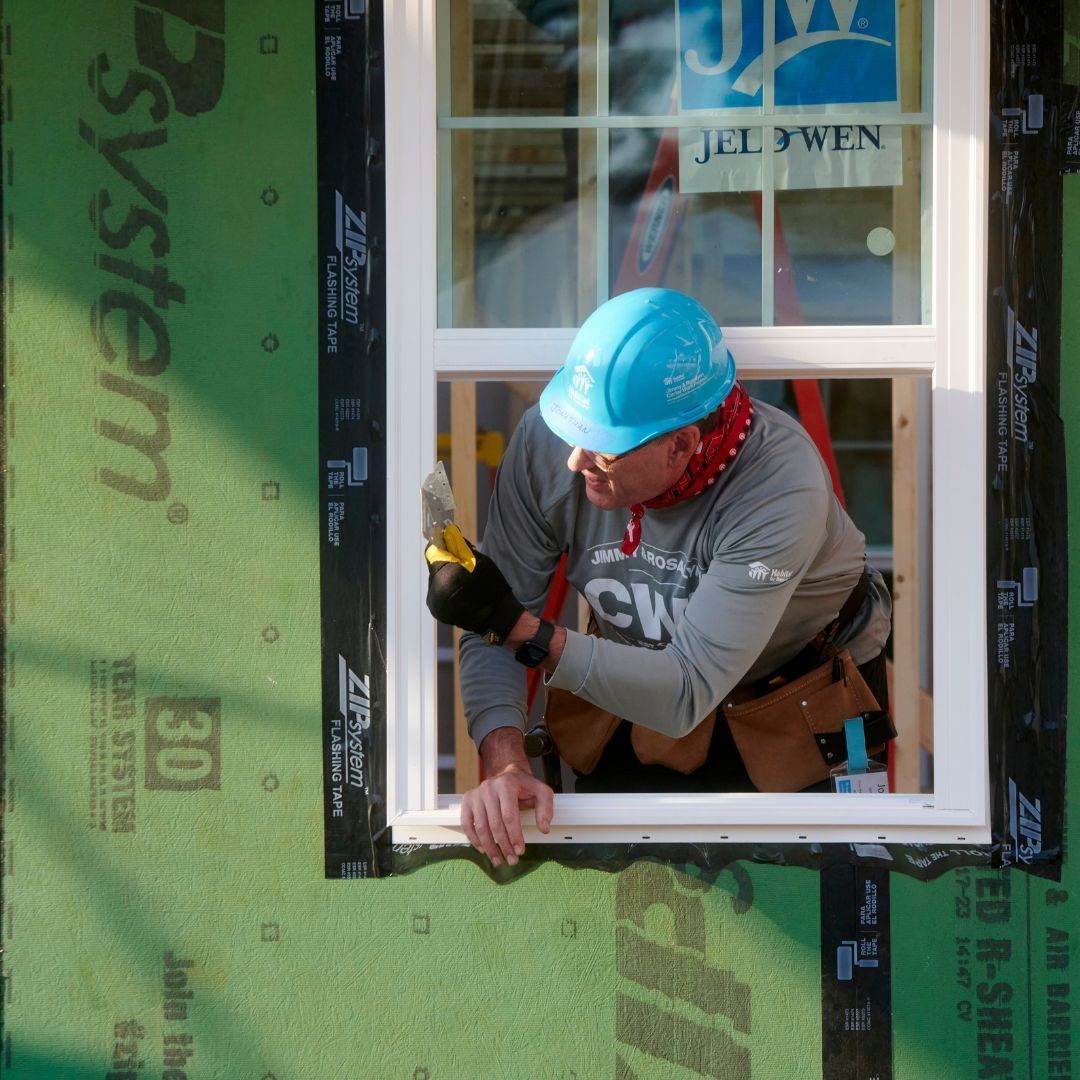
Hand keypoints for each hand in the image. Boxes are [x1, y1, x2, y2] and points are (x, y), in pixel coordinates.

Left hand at [425, 524, 524, 641]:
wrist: (497, 617)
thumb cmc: (492, 586)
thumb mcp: (479, 561)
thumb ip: (460, 547)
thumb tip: (448, 532)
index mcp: (446, 576)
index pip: (432, 552)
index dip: (440, 545)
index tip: (447, 542)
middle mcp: (435, 591)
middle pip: (434, 567)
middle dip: (444, 562)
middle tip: (459, 561)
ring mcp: (435, 603)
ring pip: (435, 580)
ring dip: (445, 575)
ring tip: (461, 578)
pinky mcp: (437, 611)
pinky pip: (438, 592)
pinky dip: (446, 588)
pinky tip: (459, 590)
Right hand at [460, 764, 552, 866]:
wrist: (506, 774)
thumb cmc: (524, 786)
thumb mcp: (541, 792)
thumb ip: (546, 808)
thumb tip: (544, 829)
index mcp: (507, 784)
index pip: (509, 815)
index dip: (514, 836)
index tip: (520, 851)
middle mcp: (488, 788)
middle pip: (495, 824)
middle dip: (504, 846)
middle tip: (512, 860)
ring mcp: (476, 794)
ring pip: (480, 827)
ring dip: (489, 847)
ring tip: (498, 861)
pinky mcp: (467, 800)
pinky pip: (467, 824)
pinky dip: (474, 839)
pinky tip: (483, 850)